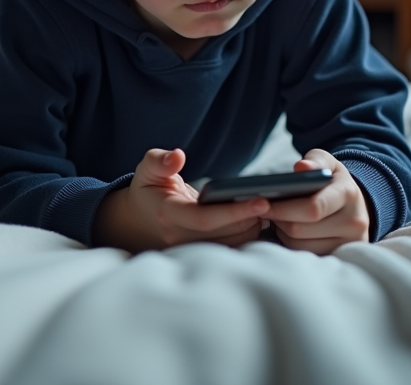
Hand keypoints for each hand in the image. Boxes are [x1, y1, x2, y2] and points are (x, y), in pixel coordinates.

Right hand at [92, 148, 268, 252]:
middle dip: (251, 219)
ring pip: (232, 245)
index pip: (205, 218)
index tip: (261, 200)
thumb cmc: (148, 191)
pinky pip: (230, 250)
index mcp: (168, 215)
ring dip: (251, 229)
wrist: (138, 223)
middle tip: (272, 201)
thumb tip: (177, 156)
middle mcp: (180, 238)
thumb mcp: (147, 170)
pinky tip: (257, 221)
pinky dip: (247, 237)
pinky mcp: (200, 255)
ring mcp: (190, 251)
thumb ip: (160, 161)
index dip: (234, 211)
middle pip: (225, 235)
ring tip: (266, 209)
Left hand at [263, 150, 369, 254]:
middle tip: (266, 210)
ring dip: (283, 232)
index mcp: (348, 194)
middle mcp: (353, 222)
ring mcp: (348, 243)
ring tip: (281, 218)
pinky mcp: (339, 255)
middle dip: (278, 219)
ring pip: (299, 245)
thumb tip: (301, 167)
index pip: (313, 207)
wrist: (355, 204)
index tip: (262, 204)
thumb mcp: (326, 163)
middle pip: (300, 229)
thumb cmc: (333, 180)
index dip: (283, 208)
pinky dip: (292, 243)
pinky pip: (305, 254)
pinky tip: (291, 230)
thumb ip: (314, 161)